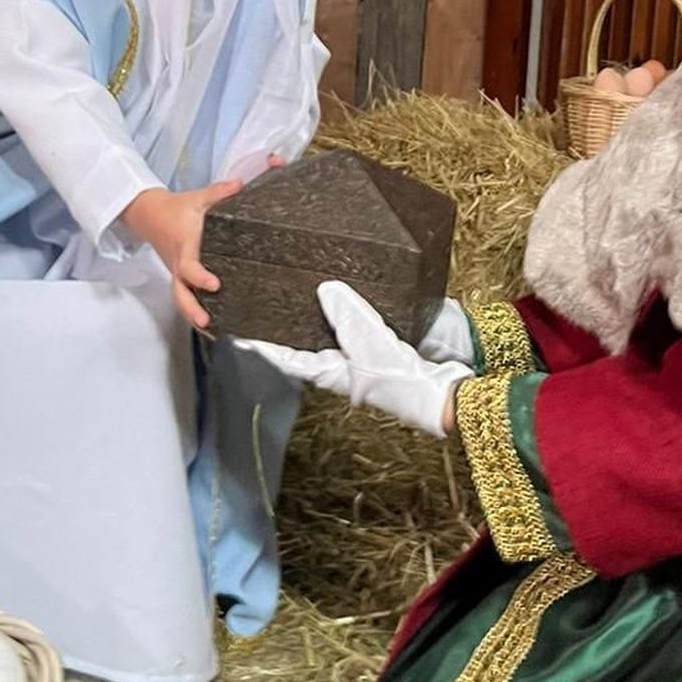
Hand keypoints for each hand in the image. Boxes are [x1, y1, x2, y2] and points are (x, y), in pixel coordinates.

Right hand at [121, 179, 241, 328]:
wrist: (149, 215)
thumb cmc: (174, 209)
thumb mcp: (196, 198)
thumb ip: (219, 192)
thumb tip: (240, 184)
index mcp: (184, 246)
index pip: (189, 266)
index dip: (200, 276)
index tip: (214, 284)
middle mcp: (178, 264)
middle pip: (180, 292)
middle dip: (191, 309)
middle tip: (206, 322)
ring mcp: (177, 273)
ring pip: (180, 298)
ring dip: (192, 314)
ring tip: (209, 329)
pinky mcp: (179, 277)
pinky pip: (184, 296)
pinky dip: (193, 310)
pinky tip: (208, 325)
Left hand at [238, 282, 472, 436]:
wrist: (442, 391)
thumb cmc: (403, 377)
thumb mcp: (369, 342)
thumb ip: (345, 315)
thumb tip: (324, 290)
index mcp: (330, 371)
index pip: (287, 357)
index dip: (264, 344)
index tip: (240, 332)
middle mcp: (342, 364)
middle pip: (306, 343)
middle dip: (288, 325)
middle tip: (267, 301)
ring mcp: (362, 354)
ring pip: (331, 332)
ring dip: (317, 315)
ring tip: (300, 290)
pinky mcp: (383, 342)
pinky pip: (358, 324)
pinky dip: (348, 309)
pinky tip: (345, 293)